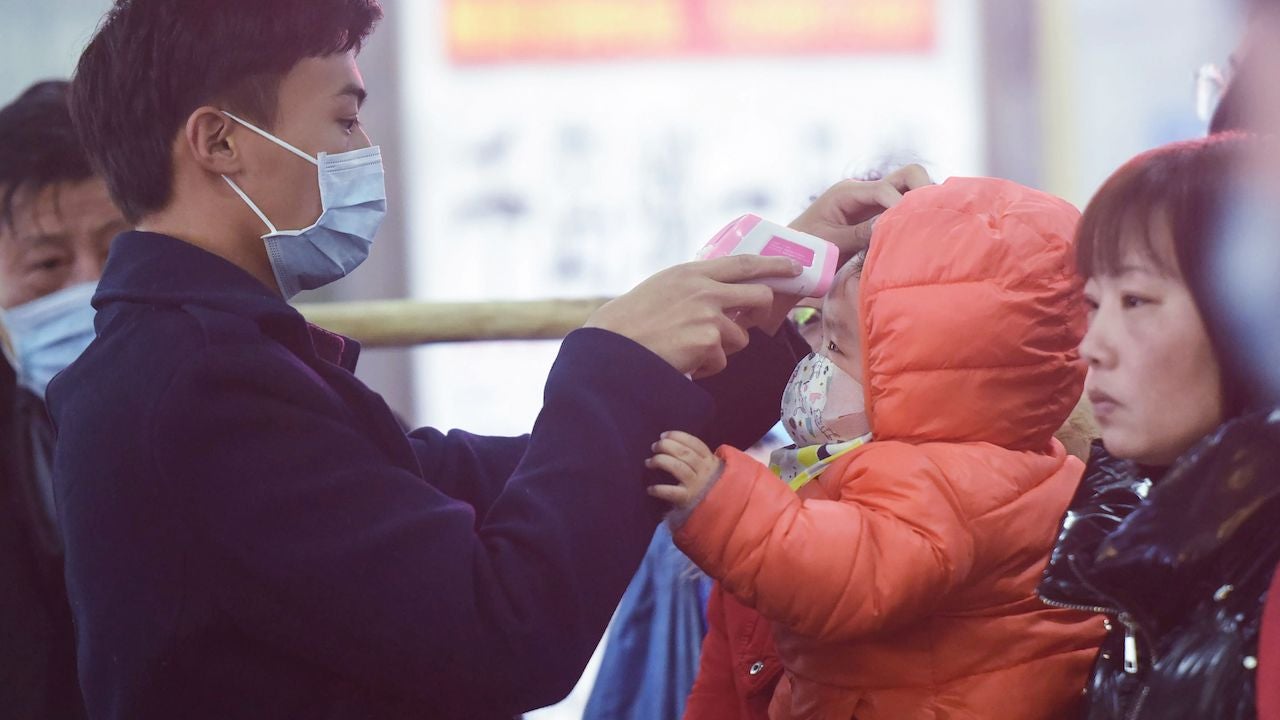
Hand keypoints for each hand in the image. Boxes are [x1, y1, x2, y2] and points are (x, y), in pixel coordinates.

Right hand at [585, 255, 800, 377]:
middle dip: (760, 312)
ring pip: (740, 337)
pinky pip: (721, 360)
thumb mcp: (662, 289)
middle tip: (748, 323)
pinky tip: (681, 361)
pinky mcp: (708, 342)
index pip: (744, 263)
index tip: (794, 267)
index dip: (775, 264)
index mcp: (691, 272)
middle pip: (759, 296)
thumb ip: (694, 288)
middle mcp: (704, 289)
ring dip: (721, 348)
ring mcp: (709, 315)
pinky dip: (705, 367)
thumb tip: (724, 298)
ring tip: (687, 349)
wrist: (611, 348)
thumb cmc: (630, 323)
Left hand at [645, 431, 722, 509]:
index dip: (677, 436)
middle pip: (684, 452)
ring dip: (660, 461)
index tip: (663, 435)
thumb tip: (669, 441)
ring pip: (677, 467)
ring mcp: (696, 485)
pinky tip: (650, 489)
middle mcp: (704, 471)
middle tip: (654, 446)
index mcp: (710, 460)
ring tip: (649, 462)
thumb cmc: (709, 485)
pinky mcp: (688, 500)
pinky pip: (671, 492)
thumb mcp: (709, 468)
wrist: (720, 510)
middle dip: (666, 446)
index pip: (694, 443)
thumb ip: (696, 456)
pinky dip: (659, 489)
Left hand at [790, 164, 933, 259]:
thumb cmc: (806, 246)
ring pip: (910, 187)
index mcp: (848, 192)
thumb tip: (888, 227)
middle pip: (907, 175)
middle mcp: (864, 190)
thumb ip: (859, 234)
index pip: (885, 190)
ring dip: (923, 201)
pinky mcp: (878, 213)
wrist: (793, 252)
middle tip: (932, 215)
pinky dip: (915, 213)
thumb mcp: (831, 242)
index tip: (913, 227)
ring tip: (932, 223)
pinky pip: (903, 205)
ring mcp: (873, 199)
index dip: (901, 206)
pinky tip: (923, 230)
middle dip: (923, 189)